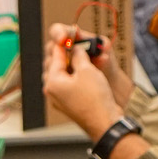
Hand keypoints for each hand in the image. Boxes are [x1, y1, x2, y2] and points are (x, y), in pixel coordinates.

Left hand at [41, 24, 125, 138]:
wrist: (105, 123)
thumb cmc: (95, 99)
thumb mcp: (87, 70)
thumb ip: (78, 55)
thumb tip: (75, 49)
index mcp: (52, 81)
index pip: (55, 54)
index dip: (64, 42)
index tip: (70, 34)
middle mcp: (52, 91)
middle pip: (54, 64)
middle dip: (65, 53)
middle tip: (76, 45)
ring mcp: (59, 99)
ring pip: (61, 75)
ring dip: (70, 65)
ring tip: (82, 58)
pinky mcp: (69, 104)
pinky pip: (67, 85)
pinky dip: (74, 77)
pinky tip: (85, 73)